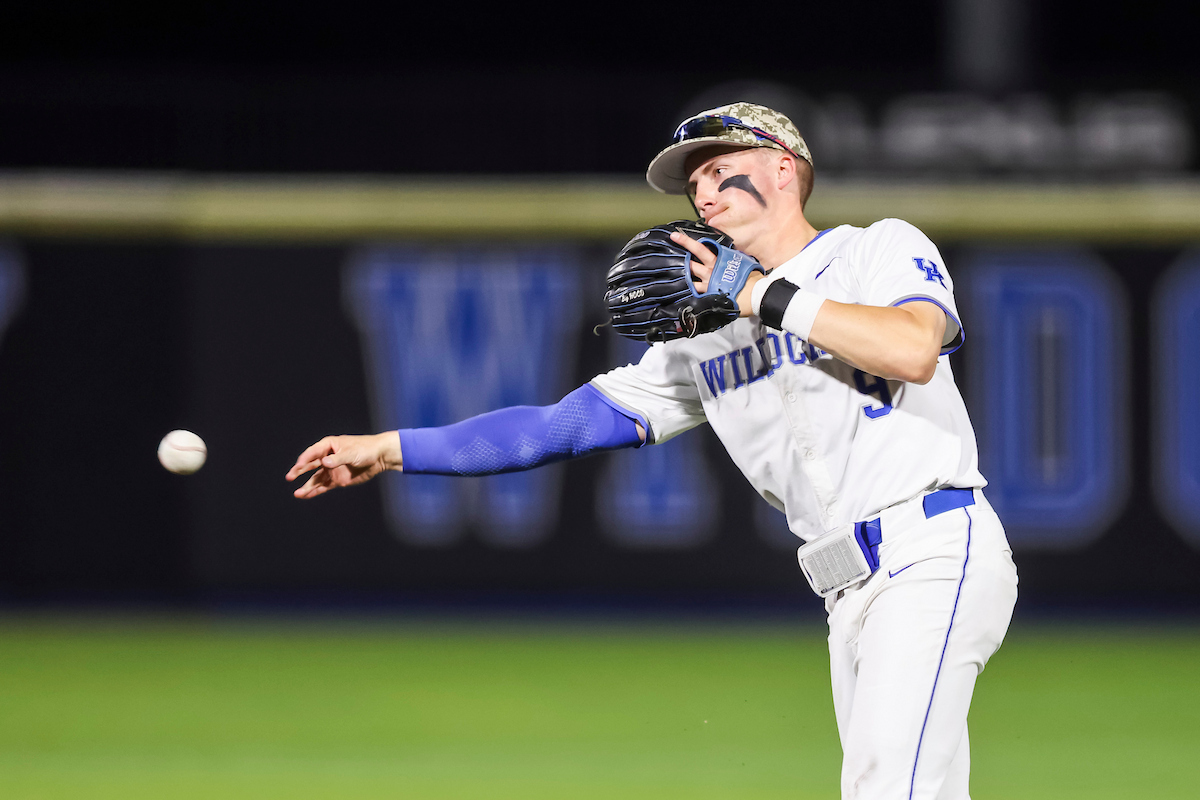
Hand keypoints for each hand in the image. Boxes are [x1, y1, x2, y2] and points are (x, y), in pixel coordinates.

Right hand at [285, 431, 401, 498]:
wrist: (380, 457)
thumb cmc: (366, 449)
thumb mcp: (352, 452)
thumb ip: (338, 459)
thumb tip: (324, 462)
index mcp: (328, 446)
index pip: (312, 453)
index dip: (304, 460)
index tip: (298, 467)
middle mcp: (327, 457)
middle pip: (309, 465)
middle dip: (299, 471)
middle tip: (289, 477)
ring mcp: (332, 469)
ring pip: (315, 479)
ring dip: (307, 486)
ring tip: (297, 494)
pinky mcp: (337, 480)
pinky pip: (324, 486)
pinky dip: (315, 491)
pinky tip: (306, 496)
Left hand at [669, 230, 763, 316]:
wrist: (756, 292)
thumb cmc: (753, 277)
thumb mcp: (743, 263)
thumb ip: (733, 259)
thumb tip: (731, 257)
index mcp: (720, 260)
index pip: (701, 248)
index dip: (688, 242)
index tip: (676, 235)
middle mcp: (712, 269)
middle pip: (694, 258)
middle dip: (683, 249)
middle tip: (671, 242)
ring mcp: (709, 282)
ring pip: (691, 276)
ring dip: (681, 273)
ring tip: (669, 271)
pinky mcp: (709, 294)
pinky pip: (696, 293)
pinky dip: (688, 292)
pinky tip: (678, 292)